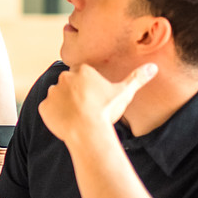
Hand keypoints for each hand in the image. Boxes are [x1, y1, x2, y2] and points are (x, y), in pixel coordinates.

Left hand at [38, 62, 157, 148]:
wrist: (88, 130)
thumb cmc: (107, 110)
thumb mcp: (125, 92)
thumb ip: (137, 78)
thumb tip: (154, 67)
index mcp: (82, 71)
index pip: (83, 75)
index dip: (89, 87)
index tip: (95, 97)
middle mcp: (64, 78)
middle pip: (69, 84)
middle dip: (76, 94)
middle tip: (87, 108)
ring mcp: (52, 92)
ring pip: (58, 96)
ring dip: (64, 104)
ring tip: (78, 117)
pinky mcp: (44, 107)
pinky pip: (48, 110)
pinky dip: (55, 115)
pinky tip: (68, 122)